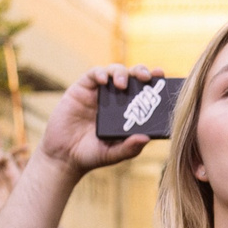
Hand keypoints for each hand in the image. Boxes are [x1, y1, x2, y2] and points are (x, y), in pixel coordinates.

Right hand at [36, 65, 160, 176]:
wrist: (63, 155)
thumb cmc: (91, 154)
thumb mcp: (113, 154)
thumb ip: (129, 148)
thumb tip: (146, 138)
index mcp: (128, 111)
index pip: (146, 92)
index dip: (155, 84)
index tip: (164, 79)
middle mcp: (116, 99)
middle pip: (133, 77)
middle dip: (142, 72)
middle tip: (148, 77)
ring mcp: (99, 93)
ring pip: (114, 71)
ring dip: (122, 73)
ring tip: (123, 85)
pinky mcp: (82, 89)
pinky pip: (93, 74)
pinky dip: (100, 74)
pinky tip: (104, 81)